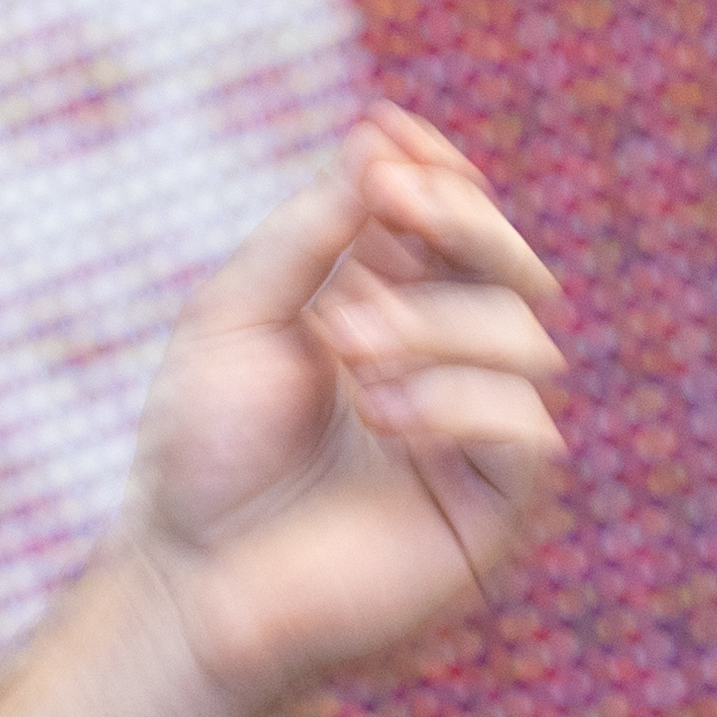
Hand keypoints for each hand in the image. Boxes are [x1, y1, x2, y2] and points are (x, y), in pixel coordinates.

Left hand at [128, 104, 569, 713]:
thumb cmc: (202, 452)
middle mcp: (444, 364)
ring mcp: (474, 435)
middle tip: (391, 201)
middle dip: (461, 220)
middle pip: (511, 266)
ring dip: (434, 319)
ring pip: (526, 337)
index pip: (450, 222)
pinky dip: (458, 401)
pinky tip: (383, 413)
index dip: (434, 172)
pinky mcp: (493, 509)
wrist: (188, 577)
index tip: (384, 139)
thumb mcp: (235, 318)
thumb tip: (379, 144)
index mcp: (388, 309)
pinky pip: (529, 432)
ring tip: (345, 342)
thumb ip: (308, 237)